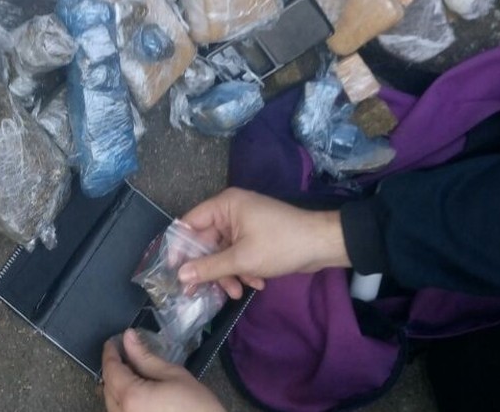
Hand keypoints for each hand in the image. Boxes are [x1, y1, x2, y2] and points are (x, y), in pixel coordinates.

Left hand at [101, 329, 224, 411]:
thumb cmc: (197, 406)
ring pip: (111, 403)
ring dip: (117, 386)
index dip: (110, 352)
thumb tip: (128, 337)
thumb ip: (145, 357)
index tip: (113, 341)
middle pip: (107, 387)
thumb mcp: (173, 375)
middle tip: (126, 353)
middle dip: (113, 369)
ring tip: (133, 372)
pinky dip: (124, 401)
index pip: (111, 369)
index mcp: (131, 397)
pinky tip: (137, 392)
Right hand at [178, 188, 349, 297]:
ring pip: (222, 252)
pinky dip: (243, 270)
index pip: (189, 223)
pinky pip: (238, 254)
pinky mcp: (255, 237)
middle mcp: (231, 211)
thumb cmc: (281, 244)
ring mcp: (243, 224)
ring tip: (238, 293)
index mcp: (224, 205)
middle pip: (206, 242)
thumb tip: (180, 275)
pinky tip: (256, 284)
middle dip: (210, 269)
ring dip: (228, 274)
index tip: (175, 273)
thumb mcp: (242, 259)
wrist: (323, 245)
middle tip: (202, 293)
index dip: (180, 248)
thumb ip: (209, 267)